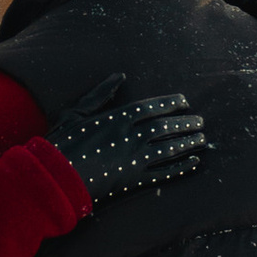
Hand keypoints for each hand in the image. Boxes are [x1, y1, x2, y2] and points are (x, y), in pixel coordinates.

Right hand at [47, 84, 205, 208]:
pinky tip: (193, 162)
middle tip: (200, 122)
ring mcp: (135, 159)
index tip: (185, 102)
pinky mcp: (134, 180)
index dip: (171, 103)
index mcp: (118, 118)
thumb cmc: (61, 143)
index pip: (152, 107)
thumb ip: (99, 94)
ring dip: (188, 143)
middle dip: (185, 123)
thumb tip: (119, 77)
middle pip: (166, 127)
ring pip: (169, 149)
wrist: (54, 177)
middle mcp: (131, 137)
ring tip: (202, 139)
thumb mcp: (76, 113)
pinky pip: (164, 173)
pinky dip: (181, 168)